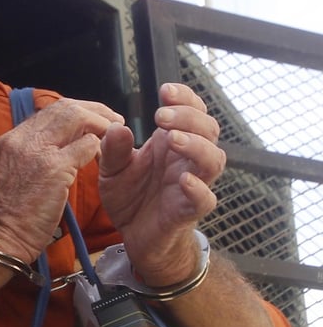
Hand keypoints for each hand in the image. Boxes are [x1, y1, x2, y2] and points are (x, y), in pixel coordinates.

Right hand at [0, 98, 122, 261]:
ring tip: (116, 133)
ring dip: (101, 123)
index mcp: (10, 140)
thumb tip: (58, 151)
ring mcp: (36, 151)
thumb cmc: (5, 218)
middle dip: (94, 109)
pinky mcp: (53, 169)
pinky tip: (105, 159)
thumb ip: (30, 158)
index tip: (92, 120)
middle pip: (63, 107)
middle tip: (114, 120)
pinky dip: (99, 147)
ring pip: (76, 117)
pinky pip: (86, 145)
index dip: (76, 111)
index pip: (48, 111)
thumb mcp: (11, 176)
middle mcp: (21, 139)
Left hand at [98, 83, 224, 285]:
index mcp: (171, 143)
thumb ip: (113, 149)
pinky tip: (184, 180)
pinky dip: (198, 188)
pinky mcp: (189, 211)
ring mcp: (192, 184)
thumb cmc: (131, 197)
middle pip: (208, 129)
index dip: (185, 98)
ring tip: (174, 139)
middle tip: (161, 116)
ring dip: (197, 146)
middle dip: (188, 117)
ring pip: (213, 160)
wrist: (136, 236)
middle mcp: (186, 160)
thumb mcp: (112, 170)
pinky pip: (205, 199)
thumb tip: (116, 126)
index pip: (191, 111)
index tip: (164, 91)